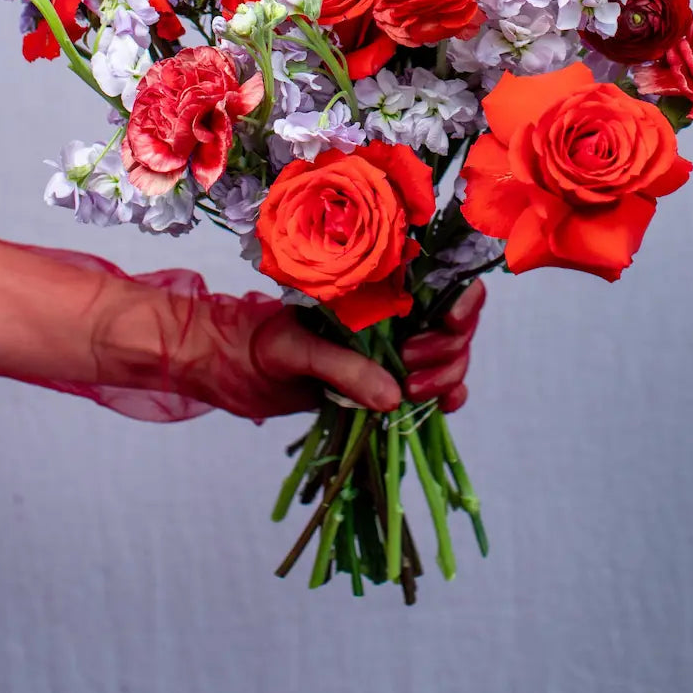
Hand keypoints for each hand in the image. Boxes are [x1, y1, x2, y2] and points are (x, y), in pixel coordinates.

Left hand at [91, 273, 485, 422]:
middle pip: (454, 327)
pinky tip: (438, 409)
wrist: (231, 370)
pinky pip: (430, 389)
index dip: (460, 302)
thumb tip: (393, 397)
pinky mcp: (385, 383)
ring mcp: (394, 350)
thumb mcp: (297, 349)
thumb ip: (343, 369)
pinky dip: (442, 398)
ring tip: (411, 394)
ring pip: (448, 359)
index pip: (442, 283)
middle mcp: (393, 316)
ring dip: (445, 378)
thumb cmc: (258, 344)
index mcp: (377, 290)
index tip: (447, 324)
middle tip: (411, 373)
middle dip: (447, 351)